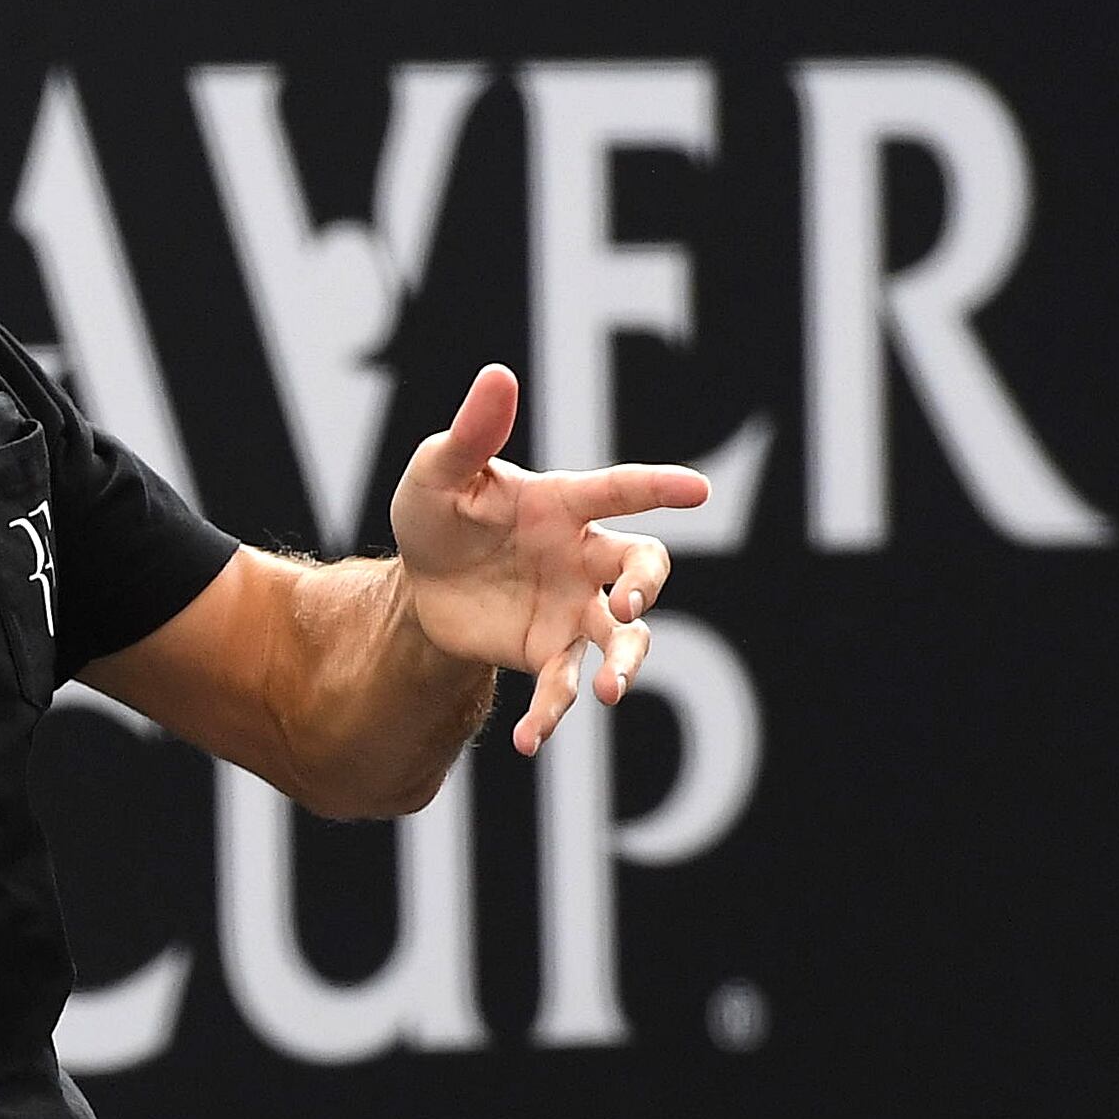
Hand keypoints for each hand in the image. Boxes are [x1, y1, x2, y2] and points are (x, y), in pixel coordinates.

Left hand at [390, 365, 708, 754]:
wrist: (420, 582)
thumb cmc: (440, 514)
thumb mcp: (439, 474)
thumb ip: (471, 434)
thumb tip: (497, 376)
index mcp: (565, 505)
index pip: (620, 490)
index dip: (659, 488)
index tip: (698, 492)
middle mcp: (584, 557)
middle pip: (643, 568)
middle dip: (648, 588)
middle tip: (627, 609)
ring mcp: (574, 607)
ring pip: (623, 638)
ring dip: (626, 663)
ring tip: (611, 691)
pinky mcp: (550, 650)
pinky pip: (564, 686)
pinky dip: (553, 714)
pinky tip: (529, 742)